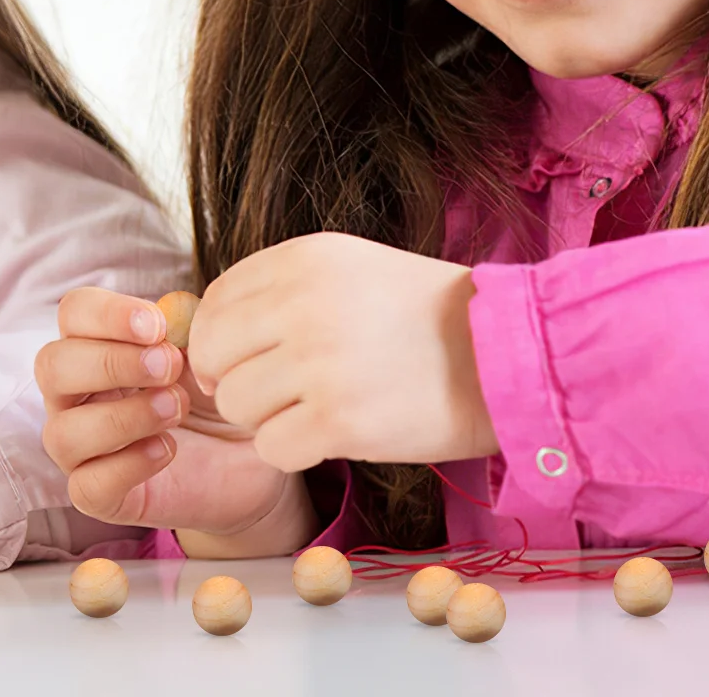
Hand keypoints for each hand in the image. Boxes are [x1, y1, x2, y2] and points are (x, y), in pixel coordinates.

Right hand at [36, 288, 317, 557]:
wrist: (249, 447)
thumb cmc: (214, 385)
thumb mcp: (207, 344)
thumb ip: (186, 321)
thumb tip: (169, 313)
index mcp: (96, 344)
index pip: (73, 313)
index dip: (107, 314)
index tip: (158, 326)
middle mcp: (76, 396)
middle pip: (52, 366)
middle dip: (111, 362)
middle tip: (167, 366)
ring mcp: (83, 450)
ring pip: (63, 433)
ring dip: (123, 415)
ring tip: (176, 408)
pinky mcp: (102, 498)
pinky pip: (86, 487)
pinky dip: (127, 465)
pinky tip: (167, 448)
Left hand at [188, 232, 498, 473]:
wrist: (500, 353)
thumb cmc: (425, 314)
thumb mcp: (350, 268)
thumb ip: (282, 289)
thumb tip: (208, 336)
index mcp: (305, 258)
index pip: (214, 301)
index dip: (218, 340)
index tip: (241, 360)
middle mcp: (304, 303)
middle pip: (213, 356)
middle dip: (235, 381)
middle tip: (278, 393)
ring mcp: (319, 363)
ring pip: (236, 406)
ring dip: (267, 417)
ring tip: (316, 408)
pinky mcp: (339, 421)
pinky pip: (271, 449)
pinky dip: (295, 450)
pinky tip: (332, 434)